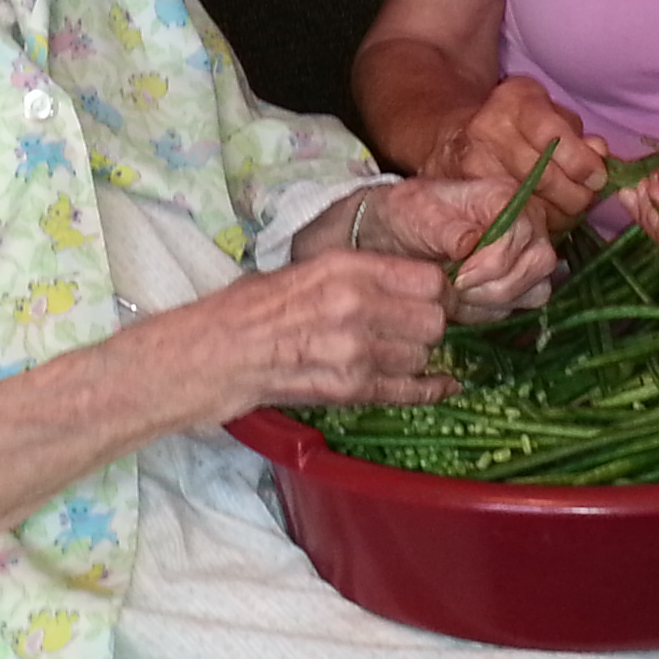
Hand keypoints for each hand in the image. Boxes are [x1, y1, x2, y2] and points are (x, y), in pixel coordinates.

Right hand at [140, 246, 459, 420]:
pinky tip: (443, 386)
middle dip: (429, 325)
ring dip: (416, 357)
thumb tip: (409, 280)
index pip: (428, 278)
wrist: (215, 353)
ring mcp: (355, 350)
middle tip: (413, 328)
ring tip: (395, 353)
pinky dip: (429, 390)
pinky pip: (408, 391)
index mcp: (346, 267)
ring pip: (422, 356)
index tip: (432, 298)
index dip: (437, 291)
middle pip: (434, 319)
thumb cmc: (251, 307)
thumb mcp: (307, 268)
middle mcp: (356, 305)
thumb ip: (360, 273)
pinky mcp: (348, 388)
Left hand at [356, 174, 560, 320]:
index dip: (491, 262)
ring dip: (493, 301)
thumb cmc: (410, 217)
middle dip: (494, 286)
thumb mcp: (416, 215)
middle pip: (538, 263)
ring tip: (456, 293)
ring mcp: (530, 252)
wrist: (399, 234)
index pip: (520, 233)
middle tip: (455, 288)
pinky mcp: (524, 280)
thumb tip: (470, 243)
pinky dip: (493, 310)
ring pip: (537, 290)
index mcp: (504, 195)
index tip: (456, 276)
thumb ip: (445, 230)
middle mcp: (528, 221)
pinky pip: (526, 305)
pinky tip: (463, 301)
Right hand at [430, 78, 609, 231]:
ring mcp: (472, 164)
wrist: (454, 138)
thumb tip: (598, 154)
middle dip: (573, 194)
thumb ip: (577, 134)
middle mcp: (487, 128)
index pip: (552, 135)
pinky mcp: (466, 195)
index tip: (597, 178)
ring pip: (528, 203)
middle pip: (540, 175)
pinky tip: (544, 218)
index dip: (580, 162)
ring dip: (557, 214)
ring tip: (566, 210)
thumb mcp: (550, 113)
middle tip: (585, 199)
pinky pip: (511, 219)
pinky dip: (535, 224)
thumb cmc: (517, 126)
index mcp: (516, 100)